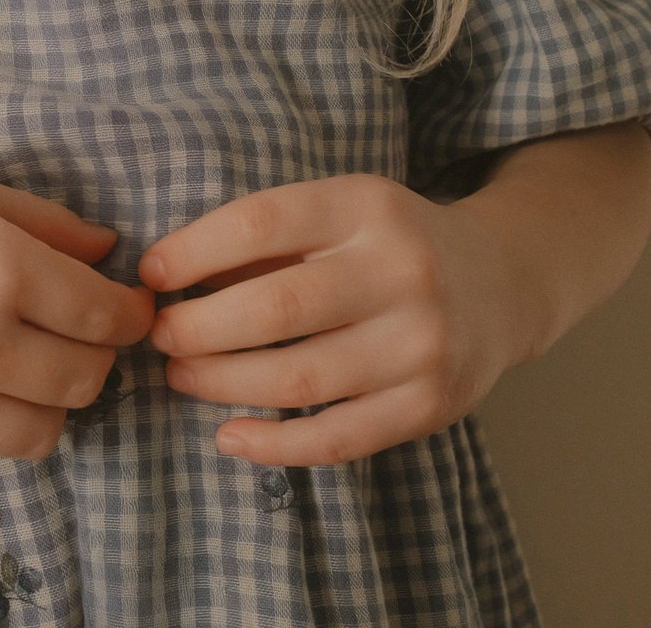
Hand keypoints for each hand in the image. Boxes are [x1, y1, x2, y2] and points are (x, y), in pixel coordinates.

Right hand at [0, 158, 153, 461]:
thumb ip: (46, 223)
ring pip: (43, 431)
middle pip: (87, 380)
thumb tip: (109, 251)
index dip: (132, 314)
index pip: (107, 317)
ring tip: (26, 359)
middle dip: (99, 355)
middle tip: (79, 330)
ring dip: (50, 398)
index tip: (129, 307)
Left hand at [138, 174, 528, 465]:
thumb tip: (167, 278)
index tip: (150, 273)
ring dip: (222, 383)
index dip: (193, 250)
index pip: (262, 222)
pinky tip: (229, 435)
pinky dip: (274, 445)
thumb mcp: (337, 210)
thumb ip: (266, 239)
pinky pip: (337, 438)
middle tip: (160, 335)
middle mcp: (400, 271)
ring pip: (299, 378)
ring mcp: (420, 344)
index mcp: (365, 206)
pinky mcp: (429, 406)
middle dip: (199, 326)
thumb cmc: (386, 242)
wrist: (500, 282)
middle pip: (277, 307)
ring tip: (180, 375)